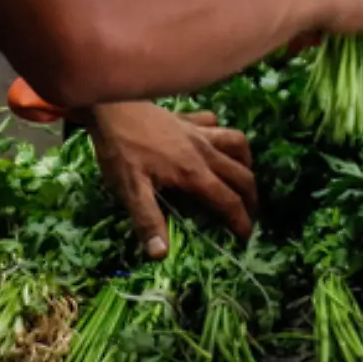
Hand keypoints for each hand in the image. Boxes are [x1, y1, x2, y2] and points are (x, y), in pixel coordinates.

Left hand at [87, 102, 256, 256]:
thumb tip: (161, 254)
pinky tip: (213, 141)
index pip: (228, 201)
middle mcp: (204, 151)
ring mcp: (198, 131)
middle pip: (242, 174)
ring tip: (242, 176)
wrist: (111, 106)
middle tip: (249, 214)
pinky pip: (214, 123)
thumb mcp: (130, 190)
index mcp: (193, 173)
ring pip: (237, 143)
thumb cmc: (120, 149)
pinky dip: (220, 134)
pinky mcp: (188, 117)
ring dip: (245, 162)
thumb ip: (148, 220)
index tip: (245, 238)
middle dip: (251, 197)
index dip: (241, 221)